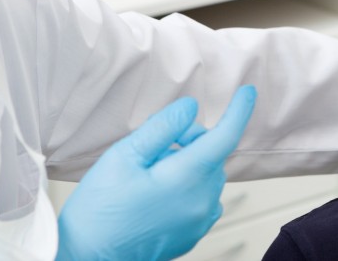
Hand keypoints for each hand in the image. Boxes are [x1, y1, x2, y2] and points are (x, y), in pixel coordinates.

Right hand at [56, 85, 256, 260]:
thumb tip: (190, 109)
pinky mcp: (193, 233)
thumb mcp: (124, 155)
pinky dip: (189, 186)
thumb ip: (163, 127)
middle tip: (151, 148)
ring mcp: (199, 221)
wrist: (89, 256)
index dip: (240, 110)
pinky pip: (202, 197)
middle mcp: (202, 202)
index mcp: (188, 178)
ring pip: (207, 175)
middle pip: (212, 153)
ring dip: (188, 164)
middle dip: (190, 140)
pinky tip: (157, 192)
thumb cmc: (100, 209)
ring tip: (148, 174)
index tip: (248, 92)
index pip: (226, 136)